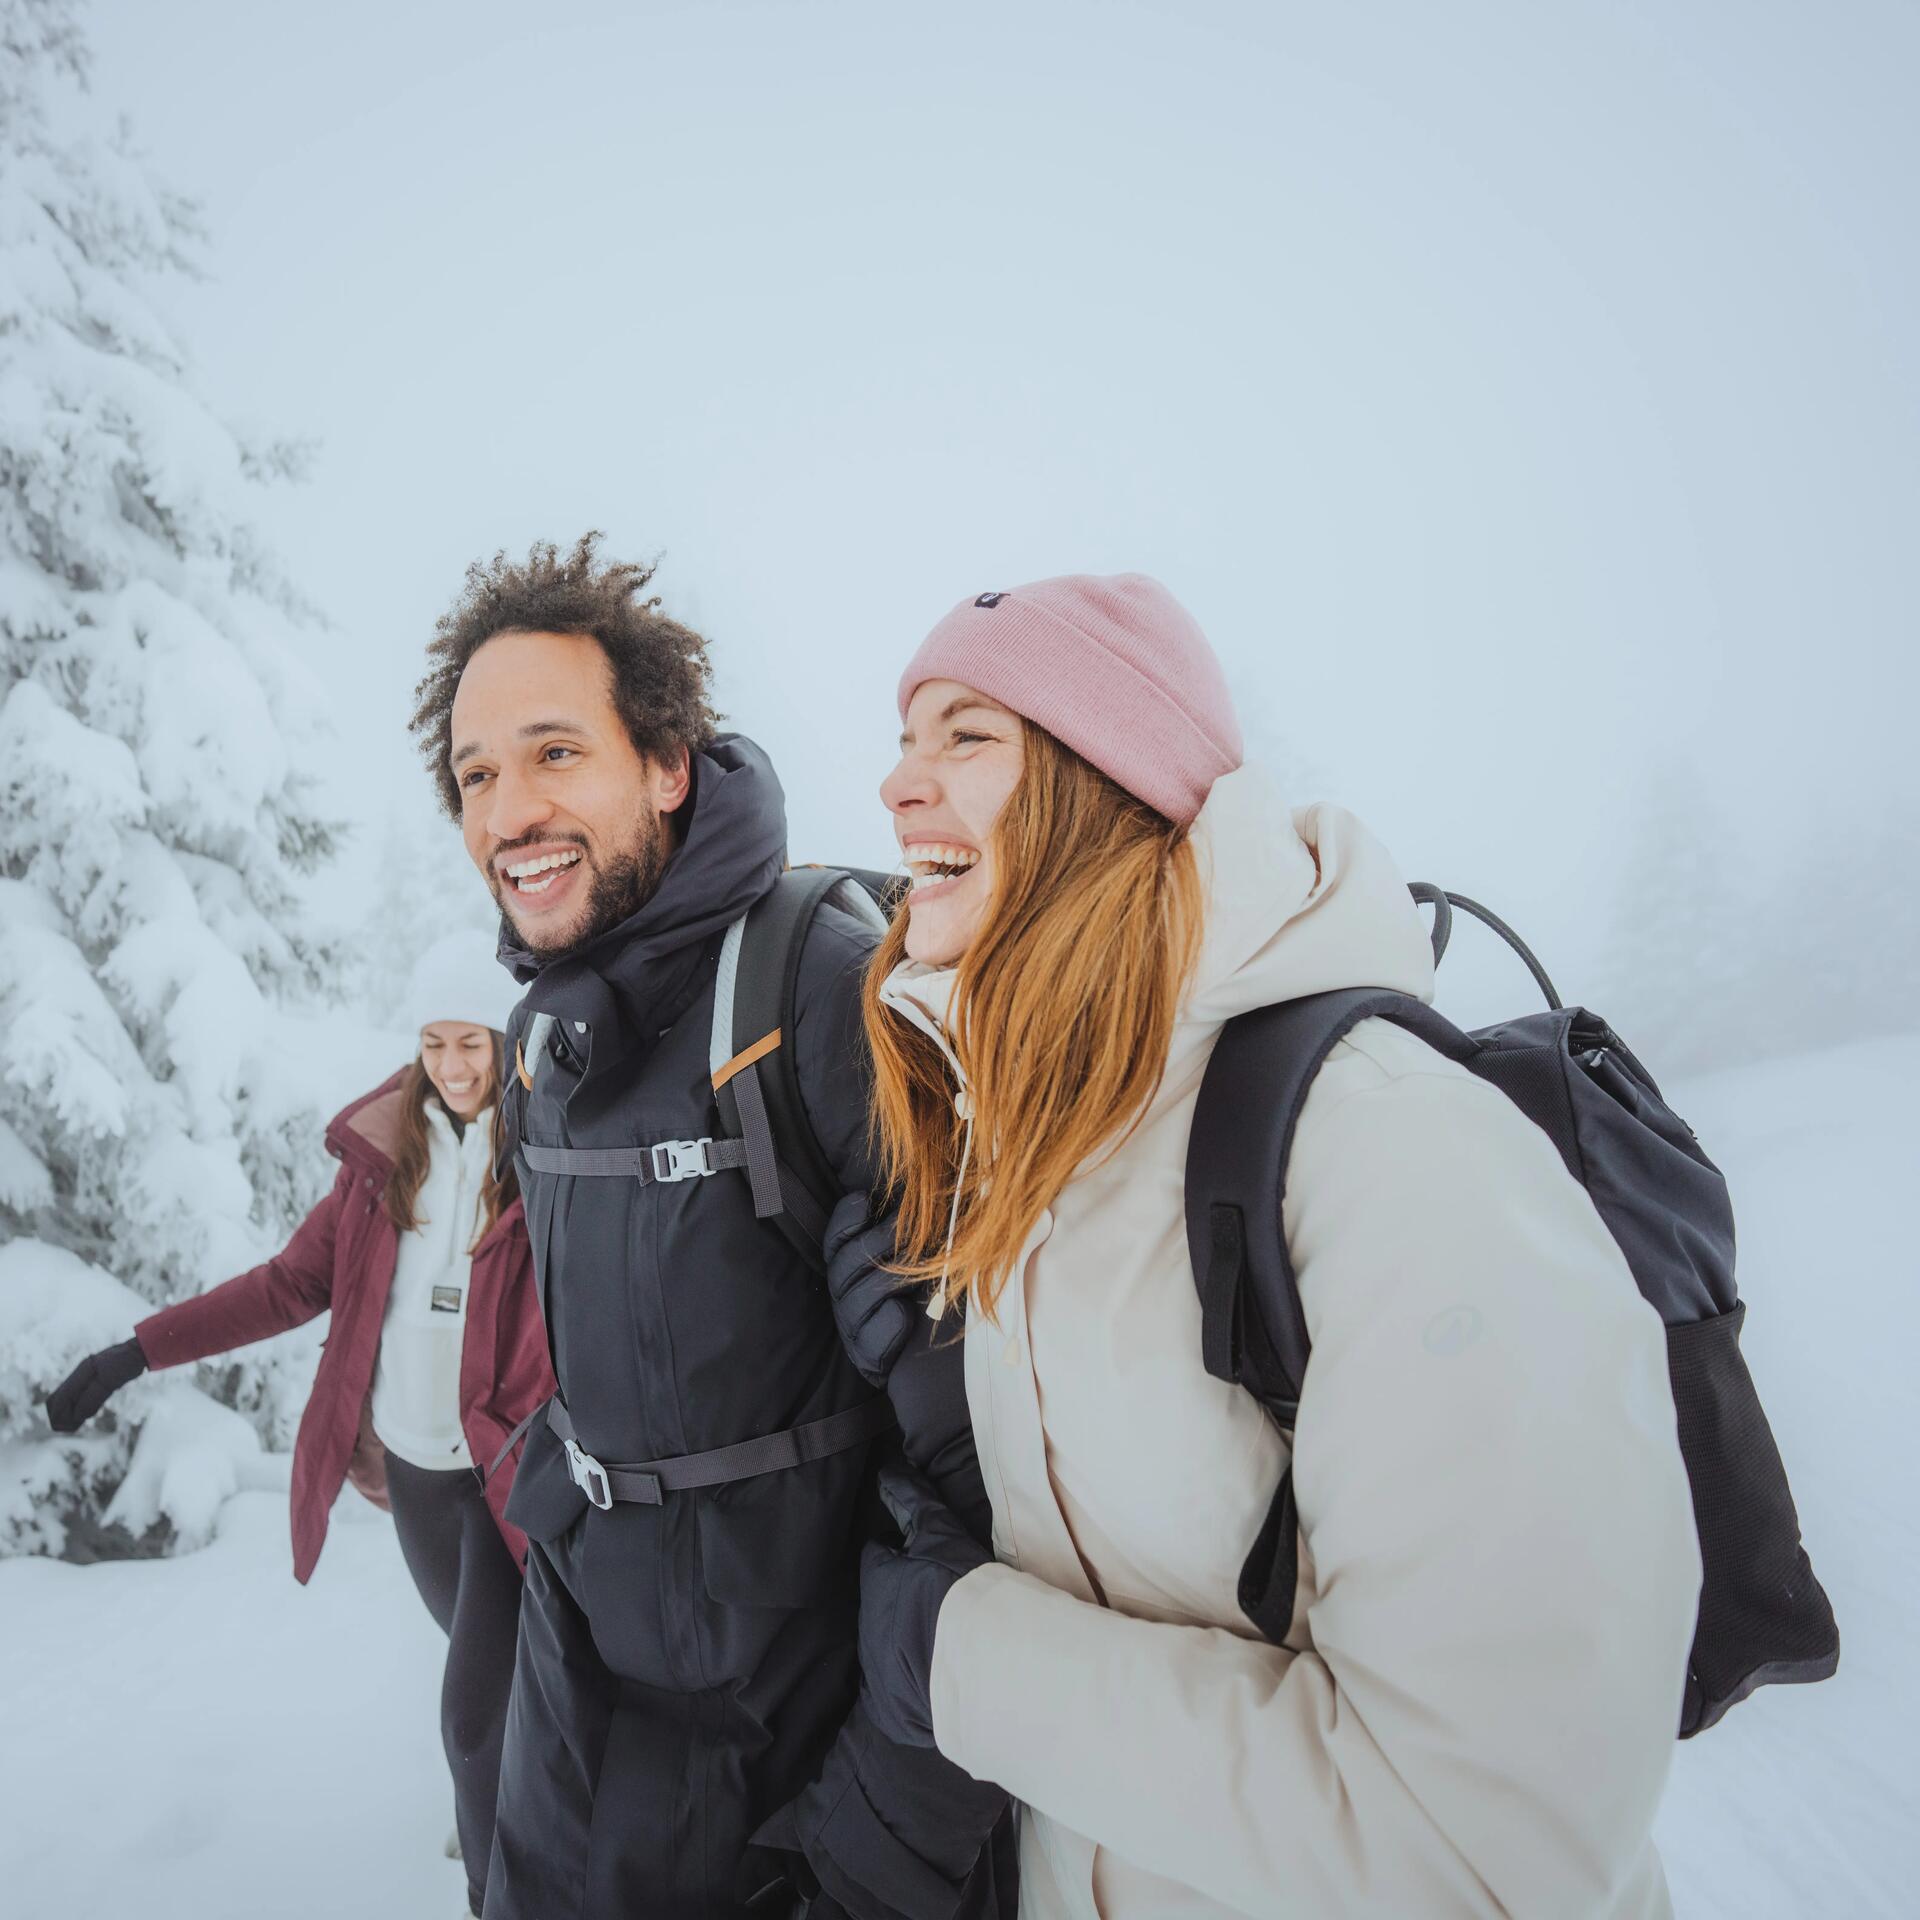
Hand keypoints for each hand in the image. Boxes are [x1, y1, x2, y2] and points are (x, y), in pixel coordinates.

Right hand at [45, 1338, 147, 1433]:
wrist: (140, 1350)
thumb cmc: (126, 1362)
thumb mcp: (111, 1381)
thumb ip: (93, 1398)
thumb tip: (77, 1415)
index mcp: (82, 1371)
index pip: (63, 1395)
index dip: (58, 1411)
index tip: (59, 1425)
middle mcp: (81, 1374)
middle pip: (62, 1397)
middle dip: (60, 1413)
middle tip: (65, 1427)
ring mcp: (86, 1376)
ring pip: (69, 1398)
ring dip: (67, 1412)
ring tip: (71, 1426)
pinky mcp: (94, 1380)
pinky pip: (80, 1397)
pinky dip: (78, 1408)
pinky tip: (80, 1417)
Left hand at [858, 1464, 992, 1749]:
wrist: (979, 1672)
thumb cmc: (960, 1594)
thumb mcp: (941, 1537)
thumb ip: (913, 1504)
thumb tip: (887, 1472)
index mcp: (876, 1582)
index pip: (878, 1556)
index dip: (897, 1552)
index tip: (917, 1556)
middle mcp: (866, 1625)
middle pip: (880, 1602)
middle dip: (898, 1598)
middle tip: (933, 1600)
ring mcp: (874, 1671)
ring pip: (883, 1645)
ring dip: (903, 1639)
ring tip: (939, 1641)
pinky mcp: (888, 1709)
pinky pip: (892, 1691)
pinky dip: (908, 1682)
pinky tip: (935, 1678)